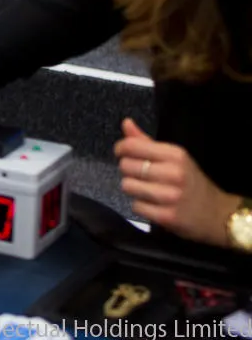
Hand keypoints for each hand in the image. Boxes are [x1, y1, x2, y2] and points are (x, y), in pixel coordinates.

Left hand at [114, 117, 239, 246]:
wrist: (217, 213)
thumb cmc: (190, 181)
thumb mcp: (174, 157)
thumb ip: (146, 141)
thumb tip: (126, 122)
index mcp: (175, 155)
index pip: (132, 146)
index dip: (121, 149)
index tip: (123, 153)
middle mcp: (174, 173)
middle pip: (126, 166)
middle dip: (128, 171)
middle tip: (143, 175)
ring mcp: (171, 196)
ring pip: (127, 186)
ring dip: (133, 189)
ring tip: (149, 190)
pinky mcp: (167, 216)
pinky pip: (136, 206)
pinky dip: (141, 206)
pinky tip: (154, 205)